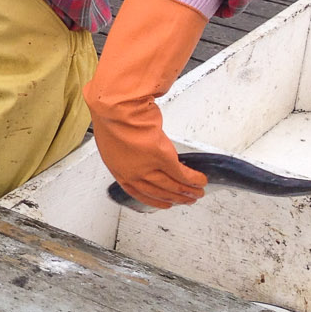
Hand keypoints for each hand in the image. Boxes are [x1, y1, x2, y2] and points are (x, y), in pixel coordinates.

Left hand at [84, 0, 209, 208]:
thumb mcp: (113, 135)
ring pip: (171, 186)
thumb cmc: (110, 113)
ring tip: (197, 193)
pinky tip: (201, 181)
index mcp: (117, 167)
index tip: (164, 203)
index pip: (136, 191)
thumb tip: (131, 140)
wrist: (113, 107)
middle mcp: (131, 172)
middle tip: (186, 200)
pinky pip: (182, 174)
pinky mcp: (161, 158)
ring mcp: (146, 167)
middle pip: (156, 191)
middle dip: (173, 197)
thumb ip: (123, 144)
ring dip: (186, 192)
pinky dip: (193, 179)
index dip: (152, 199)